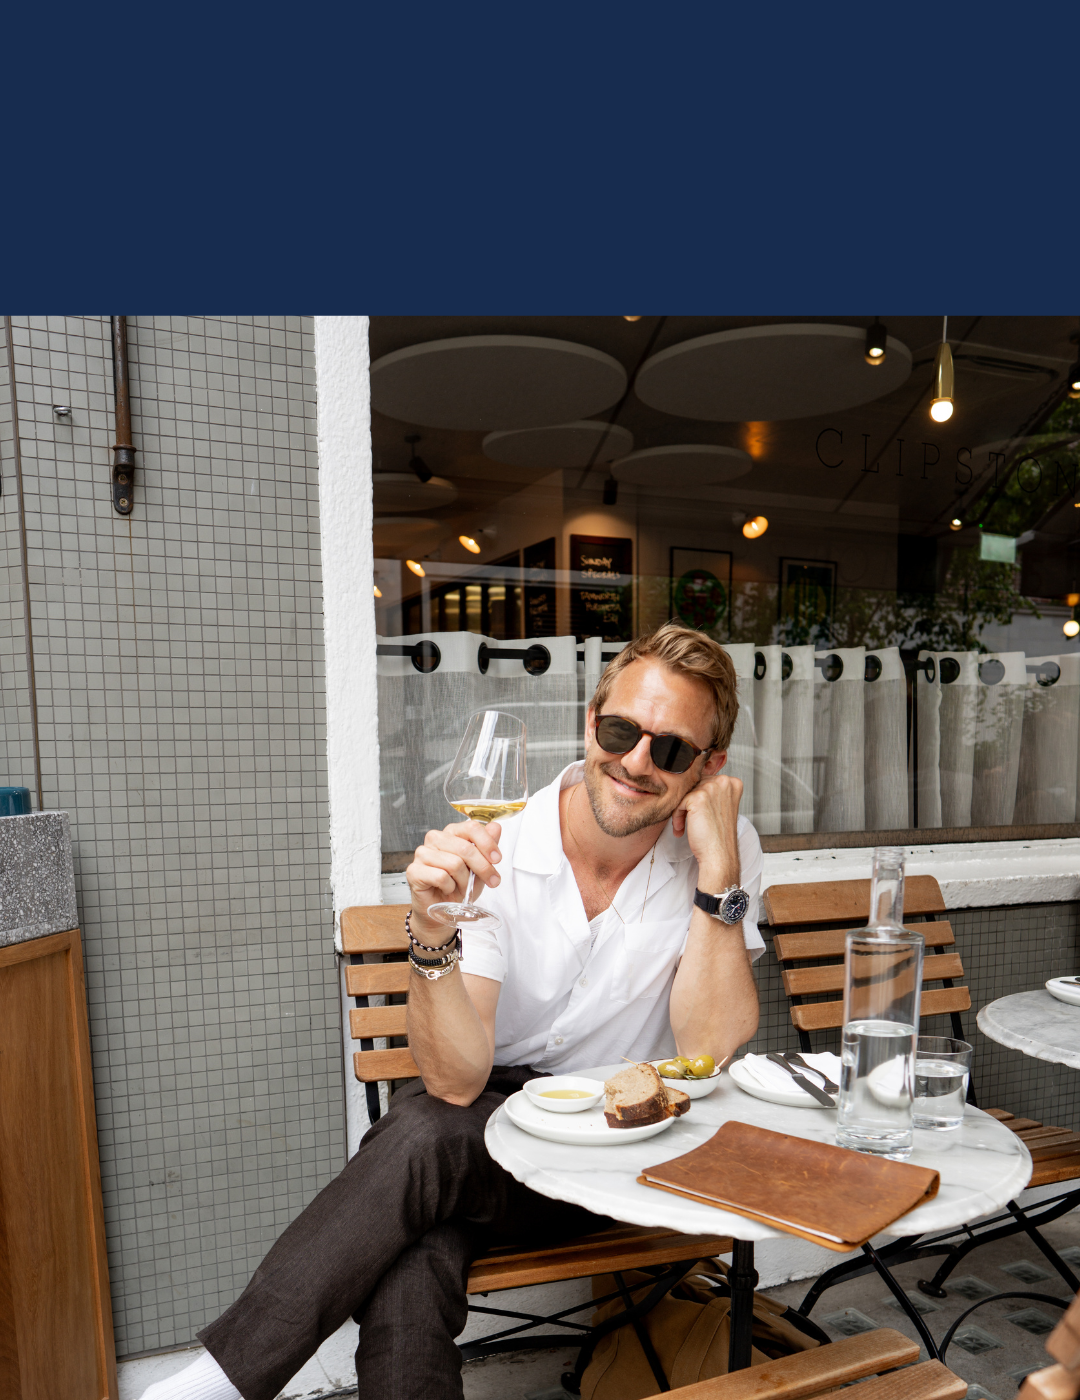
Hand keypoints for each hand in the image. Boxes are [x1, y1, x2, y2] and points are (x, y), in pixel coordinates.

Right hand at [406, 820, 502, 931]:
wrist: (443, 911)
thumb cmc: (460, 887)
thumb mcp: (480, 866)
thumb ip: (487, 845)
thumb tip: (496, 827)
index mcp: (451, 833)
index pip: (471, 827)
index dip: (487, 843)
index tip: (497, 859)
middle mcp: (435, 839)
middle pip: (465, 848)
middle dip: (482, 867)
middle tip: (492, 880)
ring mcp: (422, 854)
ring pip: (454, 864)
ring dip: (464, 881)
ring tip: (462, 887)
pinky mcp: (414, 871)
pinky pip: (440, 876)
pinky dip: (449, 887)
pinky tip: (446, 889)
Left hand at [671, 774, 741, 890]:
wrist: (719, 855)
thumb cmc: (719, 835)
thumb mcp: (721, 807)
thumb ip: (712, 792)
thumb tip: (692, 783)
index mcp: (733, 783)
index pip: (705, 780)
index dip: (697, 798)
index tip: (698, 813)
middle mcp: (724, 782)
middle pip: (694, 785)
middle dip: (688, 803)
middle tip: (688, 821)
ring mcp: (712, 788)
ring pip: (685, 793)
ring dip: (681, 810)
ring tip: (683, 826)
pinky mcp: (698, 798)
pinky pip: (679, 801)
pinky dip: (677, 815)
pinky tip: (681, 828)